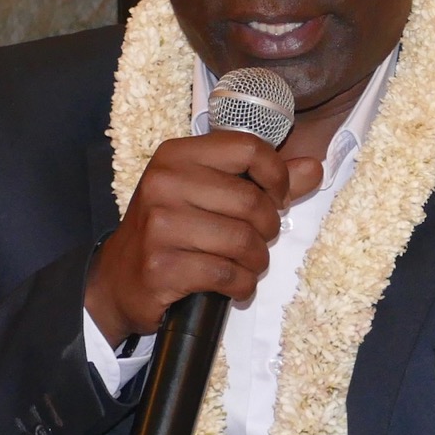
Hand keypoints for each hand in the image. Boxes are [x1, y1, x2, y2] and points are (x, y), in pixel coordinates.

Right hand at [86, 131, 322, 345]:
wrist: (120, 278)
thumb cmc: (170, 230)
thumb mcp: (206, 194)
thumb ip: (261, 180)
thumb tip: (314, 168)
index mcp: (176, 156)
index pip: (248, 148)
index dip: (276, 176)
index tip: (273, 199)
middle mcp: (163, 183)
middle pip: (252, 201)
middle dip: (267, 229)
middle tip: (255, 240)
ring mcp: (159, 226)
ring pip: (243, 242)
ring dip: (256, 262)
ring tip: (244, 265)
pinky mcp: (162, 266)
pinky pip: (228, 276)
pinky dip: (242, 286)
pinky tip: (232, 285)